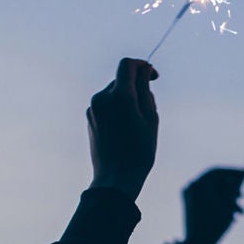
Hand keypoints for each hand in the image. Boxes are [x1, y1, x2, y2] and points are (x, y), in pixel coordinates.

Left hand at [88, 57, 158, 198]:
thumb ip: (146, 90)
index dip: (142, 65)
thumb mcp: (151, 118)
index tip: (153, 76)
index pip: (127, 65)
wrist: (115, 178)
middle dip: (137, 86)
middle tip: (149, 109)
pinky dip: (117, 107)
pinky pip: (106, 103)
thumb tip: (143, 71)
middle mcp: (102, 97)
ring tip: (137, 123)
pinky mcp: (90, 117)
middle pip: (122, 78)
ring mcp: (93, 107)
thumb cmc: (139, 151)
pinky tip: (125, 129)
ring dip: (127, 98)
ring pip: (114, 91)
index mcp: (119, 96)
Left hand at [181, 167, 243, 243]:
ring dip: (227, 200)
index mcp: (200, 184)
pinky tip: (230, 216)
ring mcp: (189, 196)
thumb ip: (232, 188)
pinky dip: (218, 204)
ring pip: (213, 192)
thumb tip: (237, 176)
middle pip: (215, 181)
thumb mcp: (228, 205)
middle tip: (243, 196)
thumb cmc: (214, 225)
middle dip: (231, 189)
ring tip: (240, 213)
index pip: (218, 171)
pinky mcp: (189, 205)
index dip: (233, 172)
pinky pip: (207, 199)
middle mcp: (192, 186)